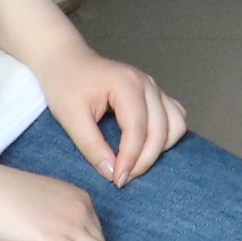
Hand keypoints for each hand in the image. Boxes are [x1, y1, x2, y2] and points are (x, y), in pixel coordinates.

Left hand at [37, 47, 189, 183]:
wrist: (67, 60)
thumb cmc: (66, 83)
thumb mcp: (70, 117)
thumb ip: (91, 146)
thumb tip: (111, 173)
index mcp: (127, 85)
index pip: (138, 129)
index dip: (130, 159)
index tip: (117, 180)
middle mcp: (147, 84)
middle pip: (161, 130)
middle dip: (145, 160)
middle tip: (123, 177)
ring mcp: (154, 87)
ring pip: (176, 125)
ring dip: (160, 149)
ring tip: (134, 163)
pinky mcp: (155, 94)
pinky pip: (175, 118)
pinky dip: (166, 137)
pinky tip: (145, 147)